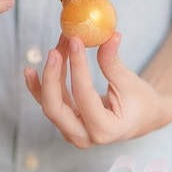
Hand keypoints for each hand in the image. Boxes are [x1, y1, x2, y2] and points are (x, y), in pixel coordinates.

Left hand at [24, 33, 171, 148]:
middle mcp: (84, 137)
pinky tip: (29, 71)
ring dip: (50, 74)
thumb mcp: (130, 82)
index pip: (83, 96)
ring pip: (50, 104)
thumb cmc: (140, 101)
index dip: (77, 67)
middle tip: (54, 51)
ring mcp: (72, 132)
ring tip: (56, 47)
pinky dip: (40, 87)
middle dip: (51, 77)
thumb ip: (113, 62)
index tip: (76, 41)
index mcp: (105, 130)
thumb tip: (109, 35)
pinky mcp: (66, 123)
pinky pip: (49, 104)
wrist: (141, 117)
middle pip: (55, 108)